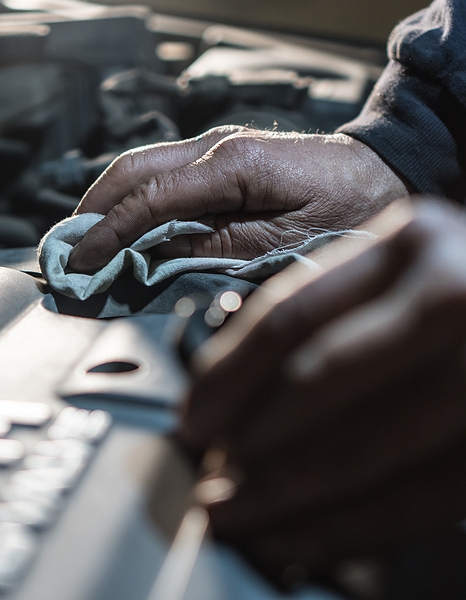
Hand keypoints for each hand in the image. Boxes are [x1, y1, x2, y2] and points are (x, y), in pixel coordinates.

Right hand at [68, 126, 406, 271]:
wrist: (379, 174)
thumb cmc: (347, 209)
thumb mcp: (288, 242)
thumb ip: (222, 246)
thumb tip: (159, 253)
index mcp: (233, 166)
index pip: (150, 199)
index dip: (110, 232)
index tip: (83, 262)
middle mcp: (217, 146)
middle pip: (134, 169)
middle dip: (95, 209)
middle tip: (71, 249)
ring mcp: (217, 147)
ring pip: (143, 166)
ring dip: (109, 200)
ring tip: (87, 237)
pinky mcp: (222, 157)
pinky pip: (165, 174)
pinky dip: (135, 197)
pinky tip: (124, 222)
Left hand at [181, 198, 465, 576]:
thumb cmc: (447, 296)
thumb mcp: (392, 279)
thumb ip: (327, 318)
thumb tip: (229, 397)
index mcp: (408, 244)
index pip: (294, 314)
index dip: (229, 375)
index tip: (192, 419)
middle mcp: (451, 294)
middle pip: (322, 378)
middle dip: (252, 439)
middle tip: (208, 478)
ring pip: (367, 446)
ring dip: (288, 492)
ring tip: (235, 516)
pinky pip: (423, 498)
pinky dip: (352, 527)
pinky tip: (302, 538)